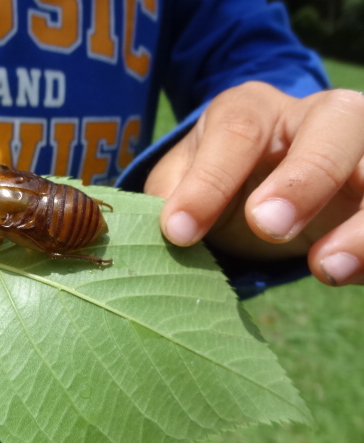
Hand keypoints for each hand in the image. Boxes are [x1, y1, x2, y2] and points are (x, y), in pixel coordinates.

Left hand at [145, 81, 363, 285]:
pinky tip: (350, 274)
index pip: (237, 131)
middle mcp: (317, 117)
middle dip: (306, 176)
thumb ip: (171, 196)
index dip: (210, 180)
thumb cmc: (218, 178)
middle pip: (336, 123)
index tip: (180, 231)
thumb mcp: (184, 179)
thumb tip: (158, 232)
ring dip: (363, 222)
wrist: (263, 181)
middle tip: (268, 227)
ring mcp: (361, 152)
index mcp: (253, 109)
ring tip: (326, 270)